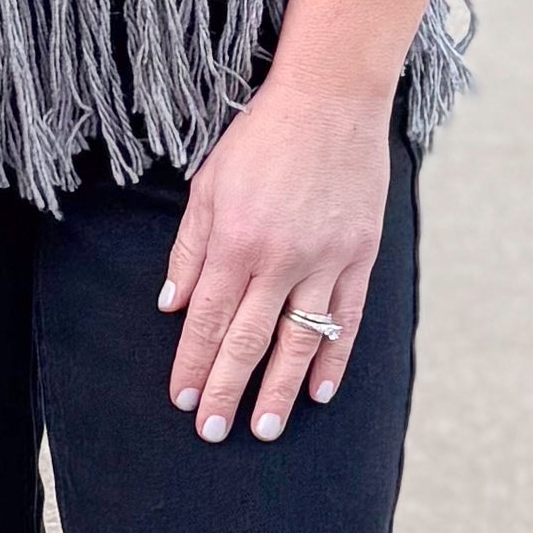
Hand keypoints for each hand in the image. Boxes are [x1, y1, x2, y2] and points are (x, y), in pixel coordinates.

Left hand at [160, 74, 391, 444]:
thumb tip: (172, 306)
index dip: (192, 364)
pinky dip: (333, 358)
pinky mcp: (360, 255)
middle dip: (226, 390)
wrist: (331, 99)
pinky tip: (320, 391)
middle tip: (211, 432)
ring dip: (280, 389)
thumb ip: (190, 249)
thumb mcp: (208, 185)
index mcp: (235, 240)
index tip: (180, 400)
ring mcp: (325, 259)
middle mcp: (280, 256)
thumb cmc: (261, 138)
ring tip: (266, 429)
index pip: (208, 319)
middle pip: (248, 340)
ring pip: (298, 339)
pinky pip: (346, 318)